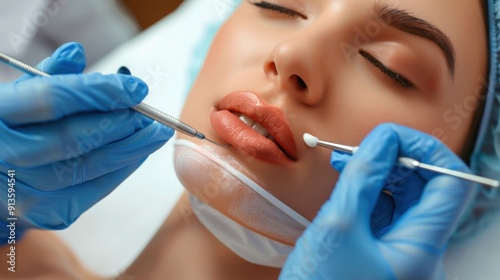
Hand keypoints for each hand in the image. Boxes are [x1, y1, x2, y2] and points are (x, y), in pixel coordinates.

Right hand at [0, 43, 173, 244]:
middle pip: (72, 138)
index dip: (99, 92)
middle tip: (150, 114)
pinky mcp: (45, 212)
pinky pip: (93, 190)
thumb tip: (76, 54)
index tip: (137, 87)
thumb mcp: (20, 96)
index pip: (52, 100)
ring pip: (87, 168)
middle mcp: (6, 155)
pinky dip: (121, 170)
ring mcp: (23, 190)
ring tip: (155, 133)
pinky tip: (138, 153)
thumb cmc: (14, 127)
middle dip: (119, 124)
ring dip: (129, 149)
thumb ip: (47, 76)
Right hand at [280, 123, 474, 279]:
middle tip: (363, 148)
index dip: (425, 150)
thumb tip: (382, 140)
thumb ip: (363, 176)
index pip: (451, 183)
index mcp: (420, 250)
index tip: (392, 137)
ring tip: (347, 163)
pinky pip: (386, 216)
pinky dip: (370, 195)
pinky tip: (348, 184)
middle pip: (427, 190)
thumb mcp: (338, 226)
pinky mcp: (384, 256)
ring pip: (405, 201)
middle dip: (396, 160)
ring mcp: (402, 256)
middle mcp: (420, 253)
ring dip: (380, 175)